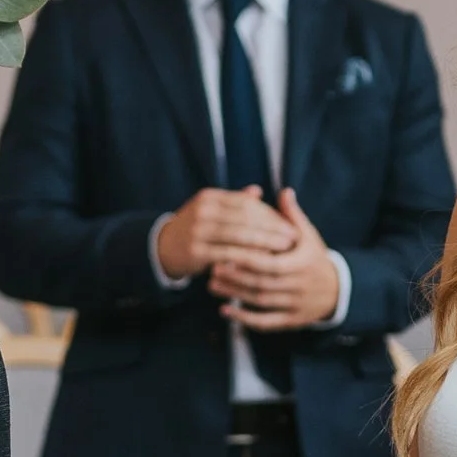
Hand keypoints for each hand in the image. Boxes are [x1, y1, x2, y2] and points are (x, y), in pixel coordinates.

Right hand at [156, 184, 279, 282]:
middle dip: (272, 228)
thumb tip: (258, 191)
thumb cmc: (195, 229)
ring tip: (283, 251)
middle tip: (293, 238)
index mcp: (209, 197)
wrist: (163, 248)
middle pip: (246, 218)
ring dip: (265, 244)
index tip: (289, 224)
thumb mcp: (212, 211)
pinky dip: (247, 259)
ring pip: (239, 236)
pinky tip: (263, 265)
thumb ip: (234, 202)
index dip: (270, 214)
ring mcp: (197, 230)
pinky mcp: (195, 251)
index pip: (247, 203)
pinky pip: (227, 255)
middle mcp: (203, 210)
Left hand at [211, 186, 341, 332]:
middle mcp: (298, 286)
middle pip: (262, 283)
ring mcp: (294, 305)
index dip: (246, 259)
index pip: (270, 262)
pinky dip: (244, 319)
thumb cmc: (315, 258)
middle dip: (235, 277)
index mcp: (301, 263)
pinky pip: (265, 323)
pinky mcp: (290, 321)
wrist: (337, 291)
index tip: (225, 250)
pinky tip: (225, 311)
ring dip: (234, 294)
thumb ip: (293, 216)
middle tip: (211, 267)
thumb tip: (284, 190)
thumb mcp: (309, 236)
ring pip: (260, 302)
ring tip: (211, 285)